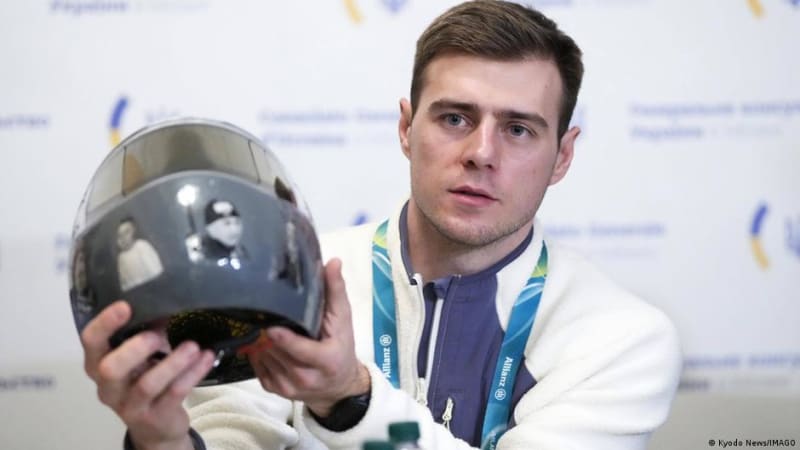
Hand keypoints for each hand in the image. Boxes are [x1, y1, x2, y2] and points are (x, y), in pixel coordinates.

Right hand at [81, 301, 215, 449]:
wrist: (156, 426)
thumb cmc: (144, 378)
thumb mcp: (138, 357)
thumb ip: (145, 333)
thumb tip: (170, 301)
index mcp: (99, 363)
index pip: (91, 341)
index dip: (105, 323)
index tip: (125, 305)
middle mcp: (108, 386)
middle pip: (110, 368)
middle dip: (135, 348)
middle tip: (159, 334)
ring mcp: (130, 405)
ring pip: (147, 384)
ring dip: (172, 363)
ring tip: (193, 346)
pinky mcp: (156, 416)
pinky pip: (174, 394)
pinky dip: (192, 373)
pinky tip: (206, 358)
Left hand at [248, 258, 369, 416]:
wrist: (339, 385)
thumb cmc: (341, 346)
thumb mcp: (343, 319)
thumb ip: (336, 291)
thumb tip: (333, 262)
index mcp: (326, 361)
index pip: (300, 350)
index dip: (284, 339)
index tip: (269, 325)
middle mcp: (306, 378)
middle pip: (277, 351)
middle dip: (267, 332)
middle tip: (258, 311)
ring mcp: (288, 387)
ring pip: (264, 358)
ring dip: (259, 340)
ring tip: (258, 322)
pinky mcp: (275, 390)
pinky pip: (257, 366)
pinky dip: (256, 351)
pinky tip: (259, 338)